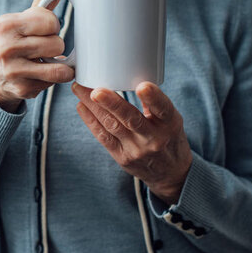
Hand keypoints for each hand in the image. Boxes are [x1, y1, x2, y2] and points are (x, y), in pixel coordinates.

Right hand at [0, 0, 74, 112]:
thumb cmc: (13, 43)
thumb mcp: (21, 21)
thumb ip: (43, 0)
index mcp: (6, 24)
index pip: (49, 20)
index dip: (53, 25)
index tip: (44, 30)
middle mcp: (7, 47)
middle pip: (57, 43)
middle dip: (55, 46)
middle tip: (43, 49)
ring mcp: (14, 70)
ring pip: (59, 67)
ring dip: (58, 65)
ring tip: (47, 62)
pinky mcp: (22, 89)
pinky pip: (54, 82)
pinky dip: (52, 79)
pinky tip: (40, 75)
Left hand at [72, 81, 192, 204]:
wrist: (170, 173)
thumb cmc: (169, 138)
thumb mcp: (172, 121)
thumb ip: (153, 104)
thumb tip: (130, 79)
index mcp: (170, 124)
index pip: (163, 109)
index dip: (153, 98)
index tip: (143, 86)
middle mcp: (154, 138)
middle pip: (131, 119)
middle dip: (112, 103)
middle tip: (95, 90)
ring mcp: (136, 150)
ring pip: (112, 125)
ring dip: (93, 107)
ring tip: (80, 89)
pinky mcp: (122, 157)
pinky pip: (103, 137)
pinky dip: (91, 120)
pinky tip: (82, 106)